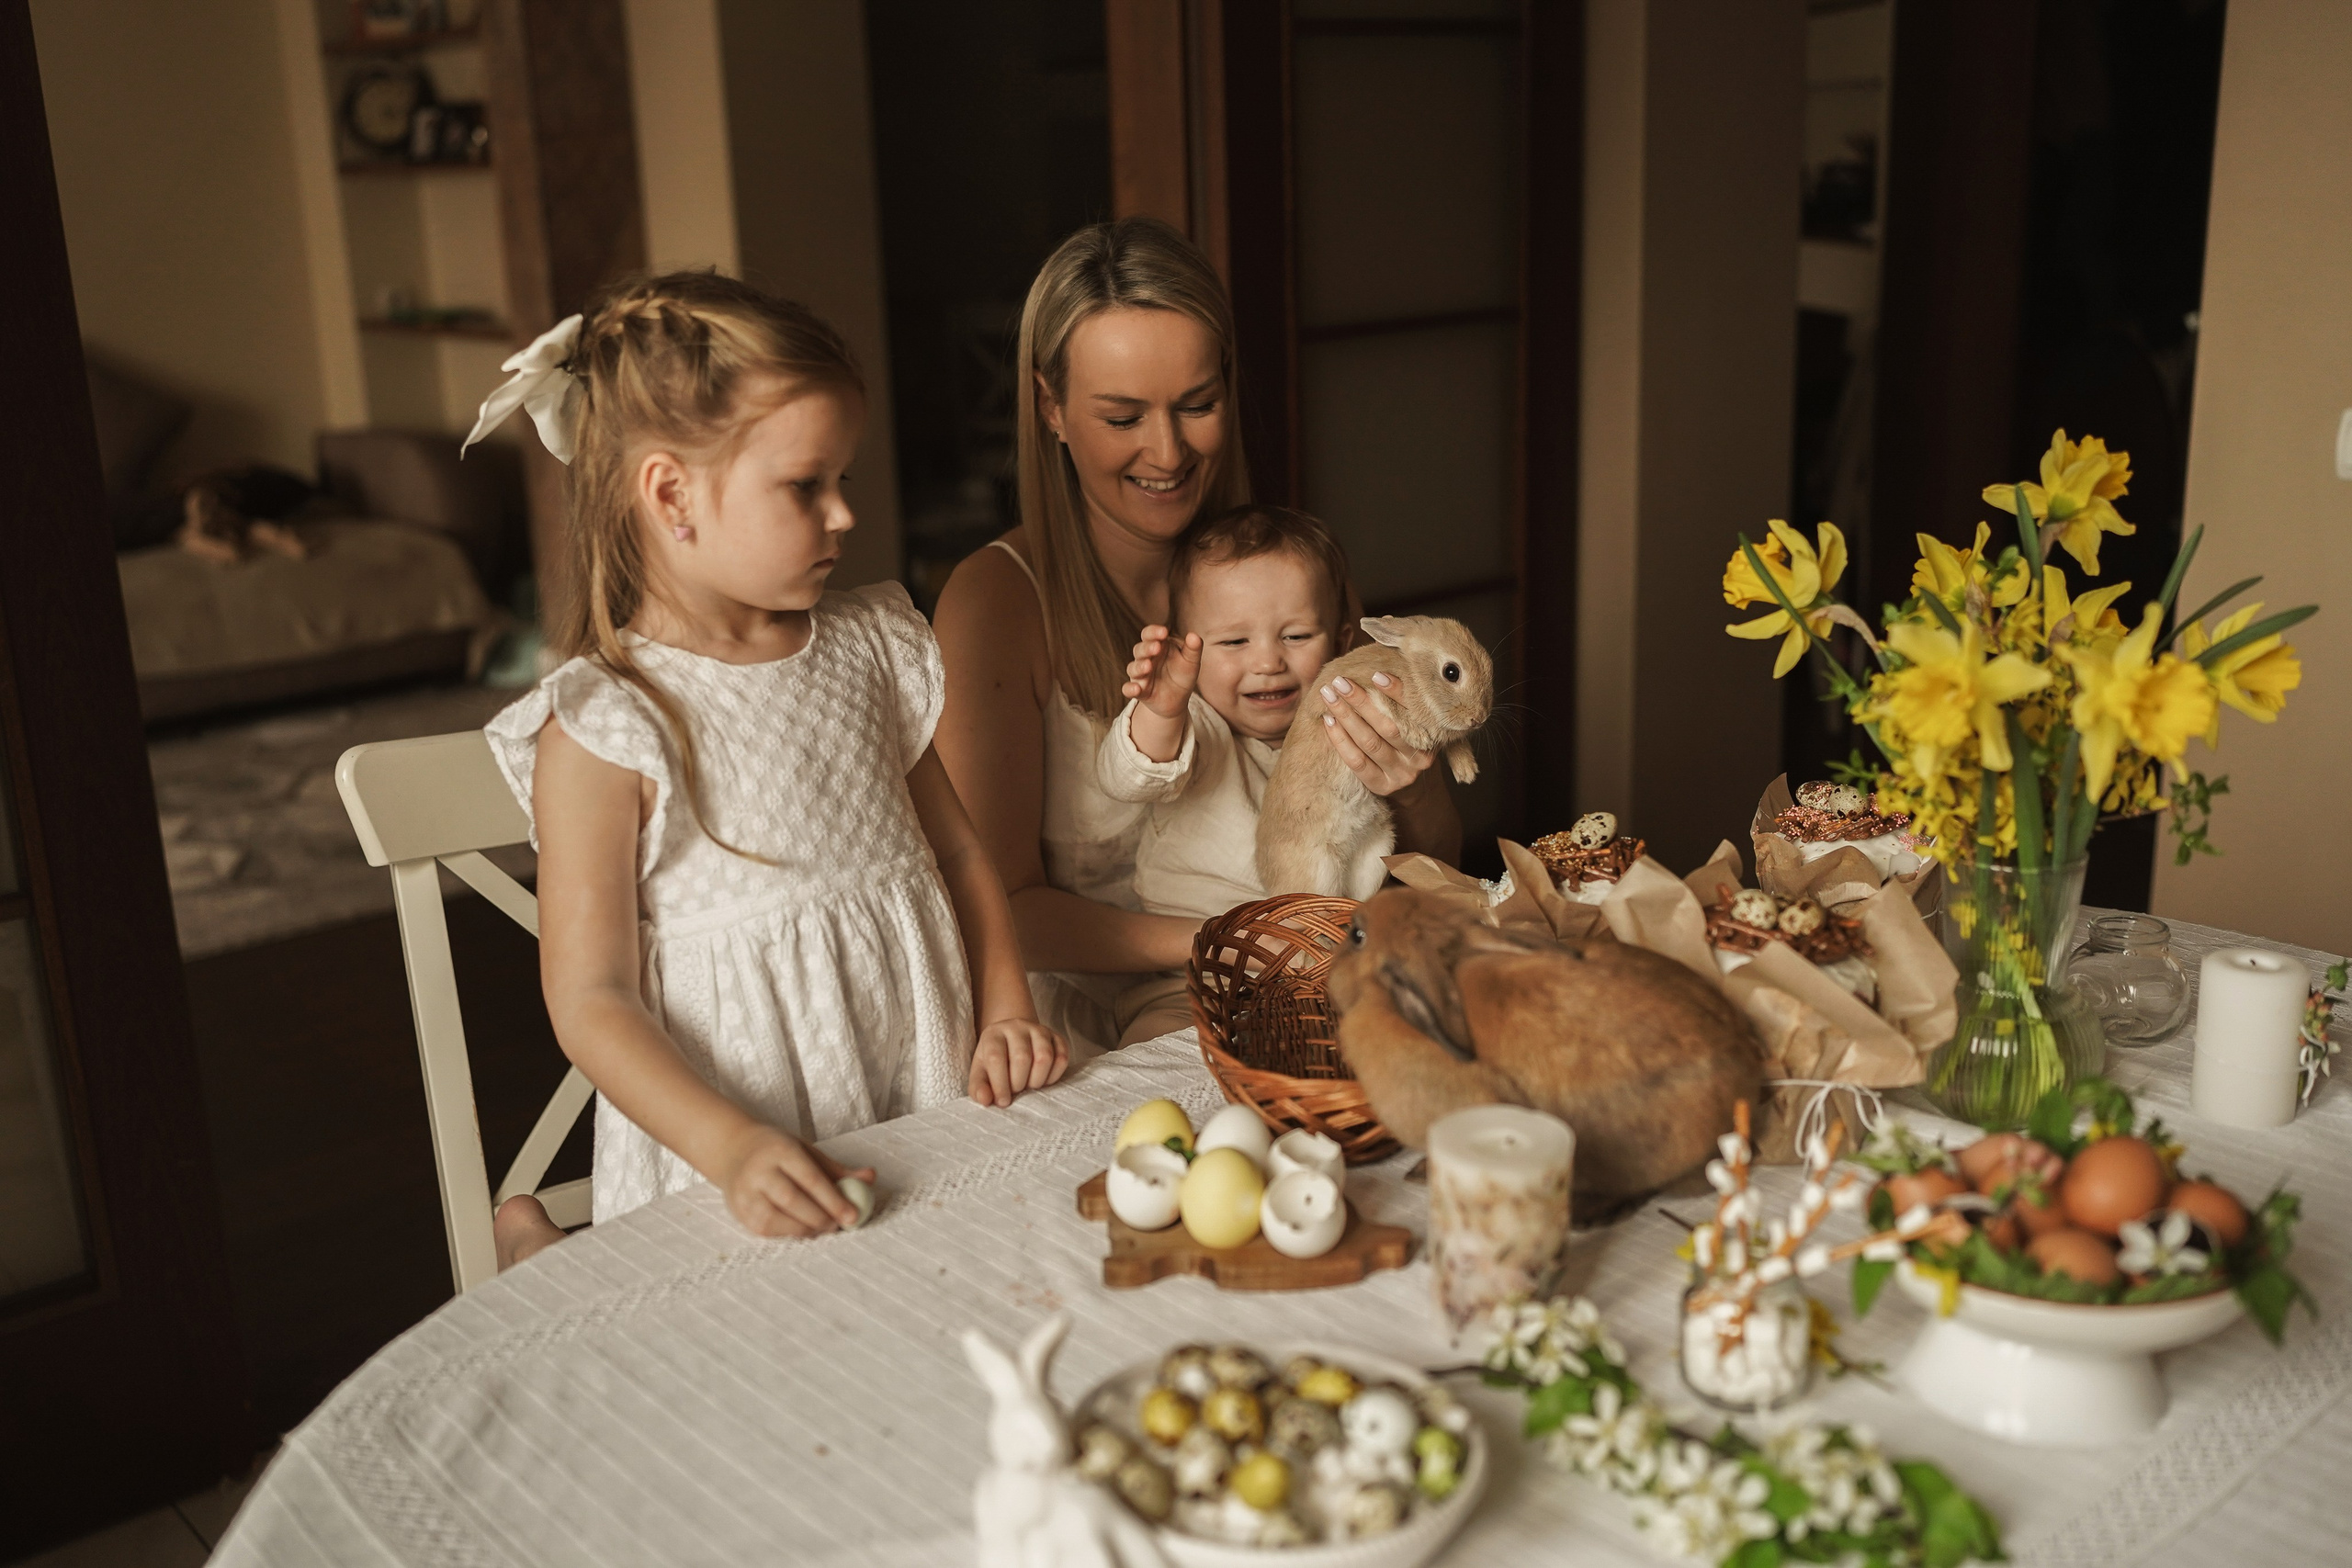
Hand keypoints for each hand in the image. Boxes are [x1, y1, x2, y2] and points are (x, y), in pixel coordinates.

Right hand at [715, 1122, 874, 1237]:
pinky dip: (788, 1234)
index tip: (853, 1215)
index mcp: (780, 1150)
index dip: (834, 1200)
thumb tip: (871, 1177)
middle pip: (792, 1200)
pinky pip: (766, 1230)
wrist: (734, 1150)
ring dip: (805, 1229)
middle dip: (821, 1218)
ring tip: (823, 1228)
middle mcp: (759, 1171)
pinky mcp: (739, 1211)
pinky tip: (803, 1230)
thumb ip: (837, 1169)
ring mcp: (745, 1192)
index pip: (810, 1178)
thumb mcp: (807, 1151)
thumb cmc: (778, 1151)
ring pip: (776, 1220)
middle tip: (839, 1225)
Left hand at [968, 1017, 1069, 1106]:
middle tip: (1016, 1091)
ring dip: (1037, 1080)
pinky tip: (1043, 1080)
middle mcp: (1017, 1026)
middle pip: (1022, 1058)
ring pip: (1045, 1057)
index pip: (996, 1058)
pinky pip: (1062, 1058)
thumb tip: (985, 1100)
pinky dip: (1054, 1076)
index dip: (1000, 1084)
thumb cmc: (995, 1061)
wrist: (1013, 1040)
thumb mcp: (981, 1072)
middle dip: (1019, 1083)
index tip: (1003, 1102)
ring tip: (1030, 1086)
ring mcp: (1039, 1030)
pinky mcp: (1057, 1037)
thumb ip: (979, 1088)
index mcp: (993, 1034)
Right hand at [1121, 625, 1202, 720]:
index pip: (1149, 634)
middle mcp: (1145, 658)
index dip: (1154, 632)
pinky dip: (1130, 689)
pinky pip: (1128, 689)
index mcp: (1157, 646)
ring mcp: (1140, 675)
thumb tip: (1194, 635)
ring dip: (1139, 667)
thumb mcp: (1191, 661)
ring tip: (1148, 666)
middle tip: (1157, 647)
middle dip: (1147, 648)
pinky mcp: (1139, 691)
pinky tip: (1136, 689)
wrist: (1178, 699)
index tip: (1164, 632)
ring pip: (1133, 668)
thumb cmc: (1183, 674)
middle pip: (1139, 649)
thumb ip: (1193, 648)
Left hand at [1317, 674, 1436, 797]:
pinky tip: (1328, 721)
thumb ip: (1404, 700)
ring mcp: (1402, 774)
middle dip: (1361, 701)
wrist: (1407, 779)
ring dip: (1346, 716)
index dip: (1396, 691)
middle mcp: (1420, 758)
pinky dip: (1341, 740)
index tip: (1375, 673)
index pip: (1414, 711)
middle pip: (1388, 726)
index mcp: (1434, 735)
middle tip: (1340, 681)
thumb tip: (1379, 667)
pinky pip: (1357, 762)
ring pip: (1370, 743)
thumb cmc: (1405, 736)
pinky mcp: (1383, 786)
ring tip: (1329, 696)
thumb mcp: (1413, 718)